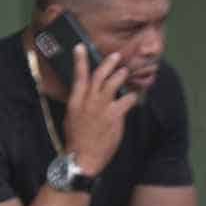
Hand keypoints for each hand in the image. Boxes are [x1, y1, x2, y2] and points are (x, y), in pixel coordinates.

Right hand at [55, 44, 141, 178]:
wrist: (83, 157)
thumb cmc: (76, 140)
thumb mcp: (71, 119)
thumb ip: (78, 104)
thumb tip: (84, 96)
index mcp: (75, 102)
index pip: (78, 76)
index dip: (80, 60)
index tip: (81, 48)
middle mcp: (88, 102)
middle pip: (99, 76)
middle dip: (108, 64)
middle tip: (116, 56)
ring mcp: (101, 108)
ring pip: (113, 84)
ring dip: (121, 75)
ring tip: (125, 71)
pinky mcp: (114, 116)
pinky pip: (127, 100)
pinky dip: (132, 97)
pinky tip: (135, 97)